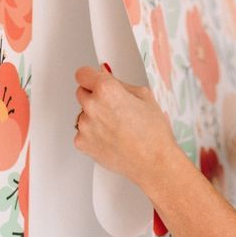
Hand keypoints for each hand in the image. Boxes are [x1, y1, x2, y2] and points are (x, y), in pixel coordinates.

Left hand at [73, 64, 176, 186]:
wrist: (153, 162)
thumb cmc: (153, 133)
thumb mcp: (144, 96)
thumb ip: (120, 83)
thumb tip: (105, 75)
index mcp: (106, 90)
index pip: (83, 74)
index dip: (92, 77)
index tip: (96, 81)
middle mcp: (92, 106)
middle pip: (81, 92)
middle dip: (94, 96)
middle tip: (114, 107)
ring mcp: (84, 126)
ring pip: (83, 114)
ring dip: (94, 116)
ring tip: (116, 127)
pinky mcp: (82, 143)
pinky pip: (83, 132)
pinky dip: (93, 134)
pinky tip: (111, 138)